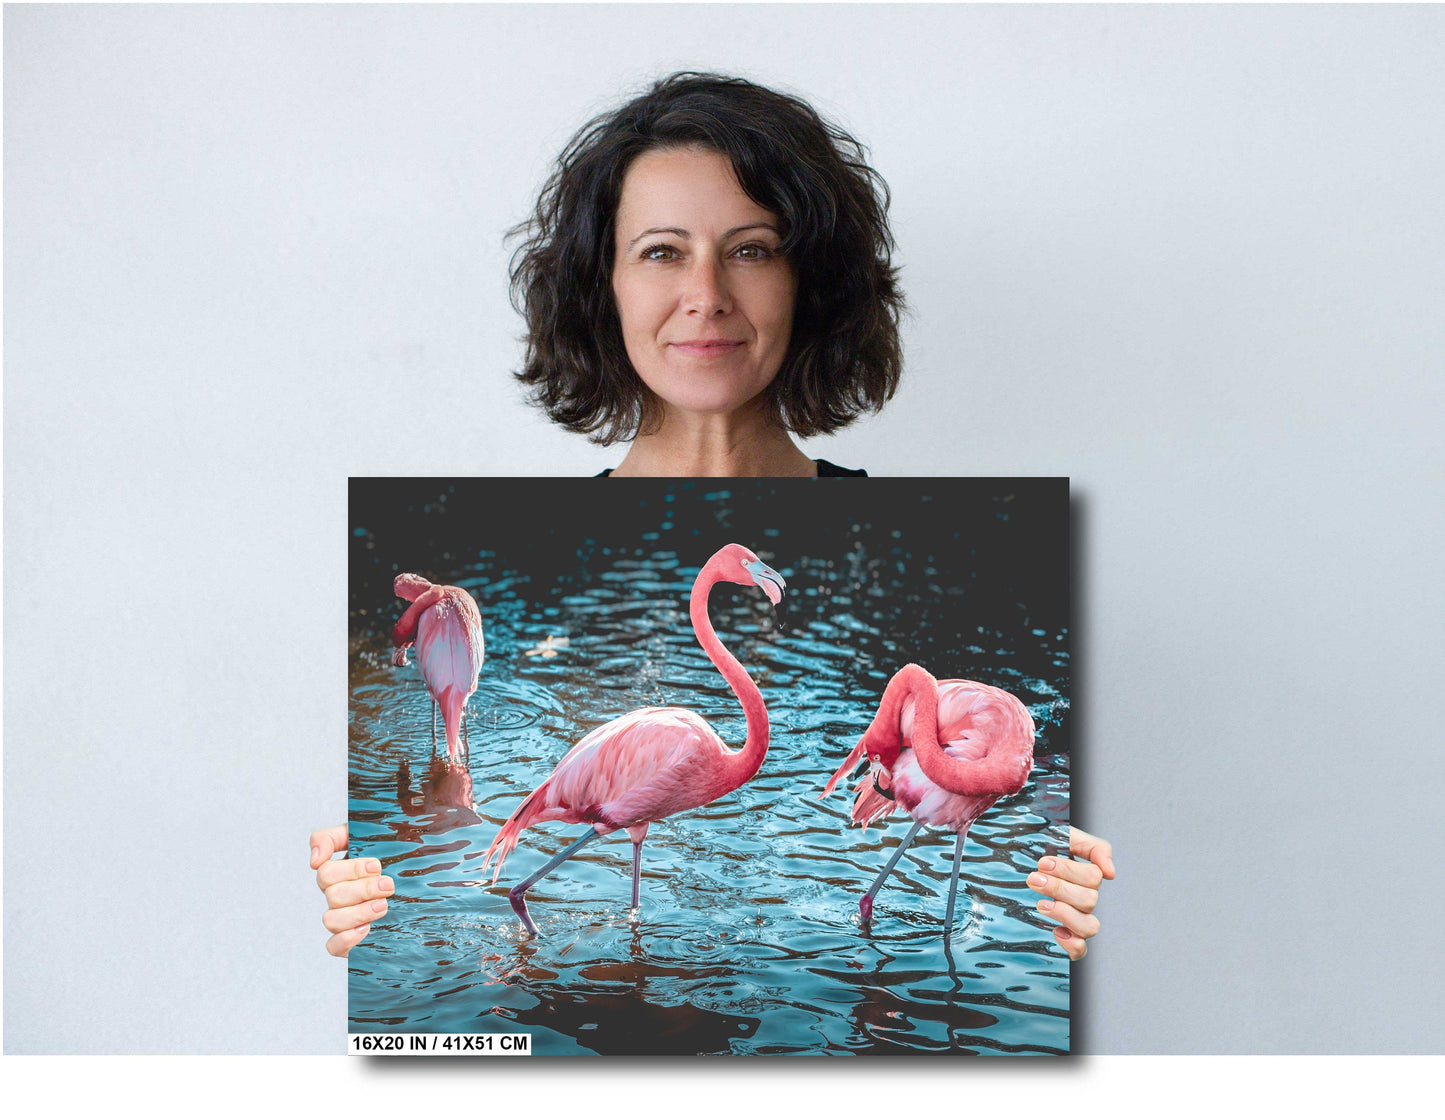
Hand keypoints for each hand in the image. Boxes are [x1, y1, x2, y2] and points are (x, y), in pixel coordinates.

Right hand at [310, 824, 393, 956]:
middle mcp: (337, 895)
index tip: (377, 866)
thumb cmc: (392, 854)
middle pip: (332, 895)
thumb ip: (332, 837)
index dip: (351, 869)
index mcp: (338, 872)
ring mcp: (343, 918)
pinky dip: (346, 939)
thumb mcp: (365, 835)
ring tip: (383, 905)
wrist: (421, 880)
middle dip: (363, 889)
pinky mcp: (350, 940)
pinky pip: (333, 947)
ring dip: (358, 912)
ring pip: (331, 920)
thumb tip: (314, 860)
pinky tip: (366, 929)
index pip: (326, 871)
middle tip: (388, 885)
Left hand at [1028, 826, 1114, 960]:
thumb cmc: (1036, 847)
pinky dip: (1071, 943)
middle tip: (1033, 879)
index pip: (1093, 876)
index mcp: (1085, 875)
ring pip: (1090, 926)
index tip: (1042, 863)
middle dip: (1059, 888)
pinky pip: (1080, 950)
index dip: (1069, 871)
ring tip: (1040, 904)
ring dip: (1065, 914)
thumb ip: (1093, 847)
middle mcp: (1084, 898)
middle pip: (1089, 900)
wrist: (1008, 860)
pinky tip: (1055, 931)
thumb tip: (1111, 873)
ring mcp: (1076, 919)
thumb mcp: (1061, 835)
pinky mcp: (1064, 937)